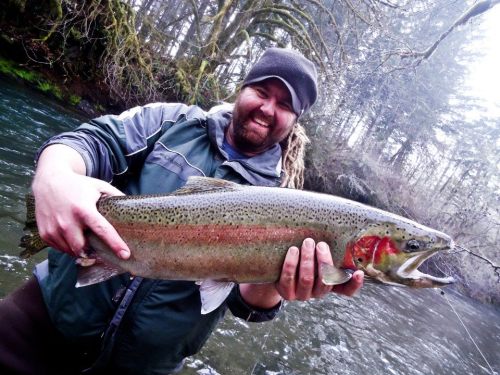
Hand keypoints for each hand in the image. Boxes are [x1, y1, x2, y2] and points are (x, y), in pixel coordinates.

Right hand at [32, 145, 129, 258]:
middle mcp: (67, 221)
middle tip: (101, 251)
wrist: (49, 181)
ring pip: (71, 251)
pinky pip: (60, 249)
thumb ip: (116, 196)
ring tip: (86, 241)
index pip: (102, 230)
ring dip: (81, 250)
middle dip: (94, 253)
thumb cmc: (79, 185)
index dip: (115, 244)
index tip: (125, 255)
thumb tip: (134, 207)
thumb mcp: (99, 186)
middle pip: (83, 248)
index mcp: (84, 210)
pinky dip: (68, 247)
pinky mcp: (45, 233)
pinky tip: (73, 237)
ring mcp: (53, 228)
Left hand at [239, 238, 363, 308]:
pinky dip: (291, 264)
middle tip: (320, 244)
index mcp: (329, 283)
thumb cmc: (300, 257)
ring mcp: (302, 294)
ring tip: (307, 242)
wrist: (275, 269)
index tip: (359, 273)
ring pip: (307, 280)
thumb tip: (335, 224)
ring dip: (307, 260)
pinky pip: (288, 279)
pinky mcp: (286, 293)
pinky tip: (293, 250)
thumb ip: (324, 247)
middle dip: (323, 261)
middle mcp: (318, 292)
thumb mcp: (314, 254)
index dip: (354, 284)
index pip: (346, 290)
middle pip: (325, 281)